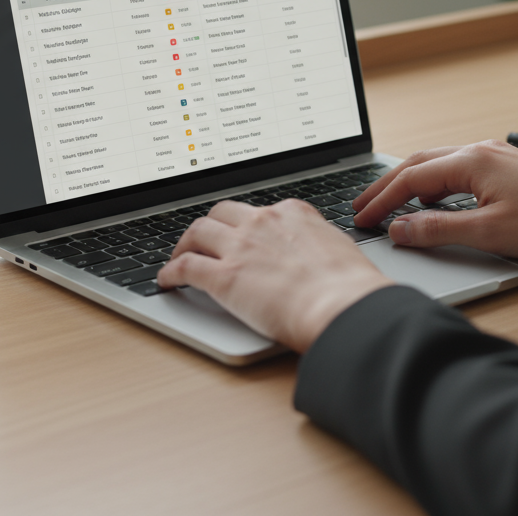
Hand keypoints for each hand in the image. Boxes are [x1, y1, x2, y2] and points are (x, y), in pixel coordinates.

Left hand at [157, 199, 394, 351]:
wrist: (344, 306)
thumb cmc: (351, 289)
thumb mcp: (339, 250)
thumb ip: (319, 246)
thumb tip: (317, 255)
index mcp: (293, 214)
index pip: (259, 211)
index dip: (245, 223)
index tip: (241, 233)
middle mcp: (262, 223)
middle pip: (221, 212)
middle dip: (210, 225)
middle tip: (204, 240)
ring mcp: (240, 247)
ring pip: (197, 232)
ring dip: (184, 244)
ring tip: (179, 256)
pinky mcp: (224, 277)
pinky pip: (185, 267)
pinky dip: (170, 272)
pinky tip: (167, 281)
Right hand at [352, 140, 517, 261]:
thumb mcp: (489, 232)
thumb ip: (437, 230)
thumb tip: (399, 229)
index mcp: (470, 161)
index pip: (410, 179)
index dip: (381, 201)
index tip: (362, 220)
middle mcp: (479, 150)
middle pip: (418, 164)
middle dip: (386, 186)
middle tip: (361, 208)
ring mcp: (494, 155)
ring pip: (437, 164)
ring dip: (409, 183)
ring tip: (388, 204)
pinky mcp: (507, 166)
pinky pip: (457, 169)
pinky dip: (433, 183)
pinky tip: (433, 201)